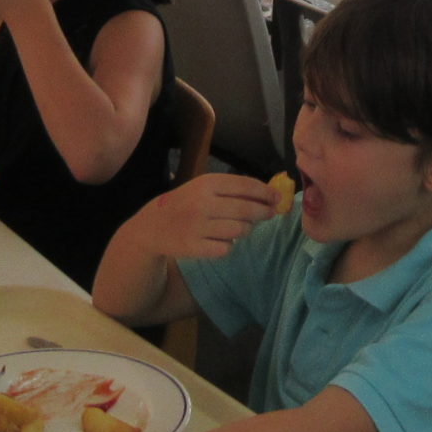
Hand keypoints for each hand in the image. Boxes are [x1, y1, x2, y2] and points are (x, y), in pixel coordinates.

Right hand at [132, 173, 280, 261]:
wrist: (153, 226)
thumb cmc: (187, 202)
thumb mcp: (205, 188)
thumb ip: (234, 188)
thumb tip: (271, 194)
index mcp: (207, 183)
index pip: (246, 186)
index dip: (266, 192)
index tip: (278, 198)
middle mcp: (203, 203)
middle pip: (247, 210)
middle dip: (264, 212)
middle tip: (270, 214)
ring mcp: (198, 227)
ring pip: (239, 230)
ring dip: (246, 229)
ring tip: (240, 226)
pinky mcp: (194, 248)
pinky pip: (226, 248)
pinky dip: (229, 245)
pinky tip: (221, 239)